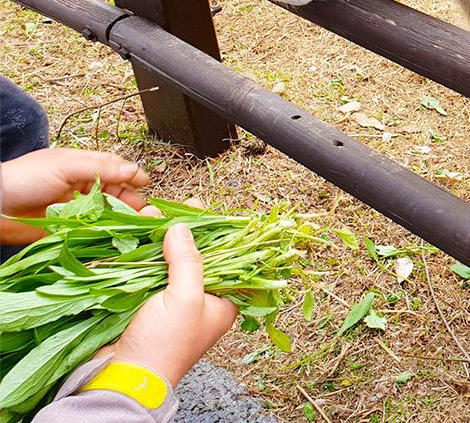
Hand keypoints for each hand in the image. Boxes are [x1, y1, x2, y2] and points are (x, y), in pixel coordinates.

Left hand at [0, 148, 149, 243]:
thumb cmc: (24, 179)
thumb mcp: (66, 166)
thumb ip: (102, 168)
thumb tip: (134, 169)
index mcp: (81, 167)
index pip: (115, 169)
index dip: (132, 177)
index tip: (147, 185)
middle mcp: (80, 188)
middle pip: (114, 194)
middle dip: (132, 202)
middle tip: (149, 213)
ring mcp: (74, 210)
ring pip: (105, 215)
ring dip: (122, 220)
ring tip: (138, 226)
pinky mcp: (66, 230)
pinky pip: (90, 233)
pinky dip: (104, 235)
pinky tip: (117, 238)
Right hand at [110, 222, 237, 384]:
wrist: (122, 379)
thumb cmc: (165, 345)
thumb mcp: (186, 298)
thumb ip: (188, 261)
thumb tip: (183, 228)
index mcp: (222, 301)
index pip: (226, 258)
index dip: (216, 233)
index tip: (202, 210)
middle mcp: (199, 300)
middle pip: (195, 256)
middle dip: (182, 232)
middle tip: (173, 209)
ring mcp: (171, 301)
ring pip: (168, 261)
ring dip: (159, 238)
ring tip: (149, 216)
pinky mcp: (146, 303)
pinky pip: (146, 271)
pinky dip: (141, 253)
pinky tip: (134, 236)